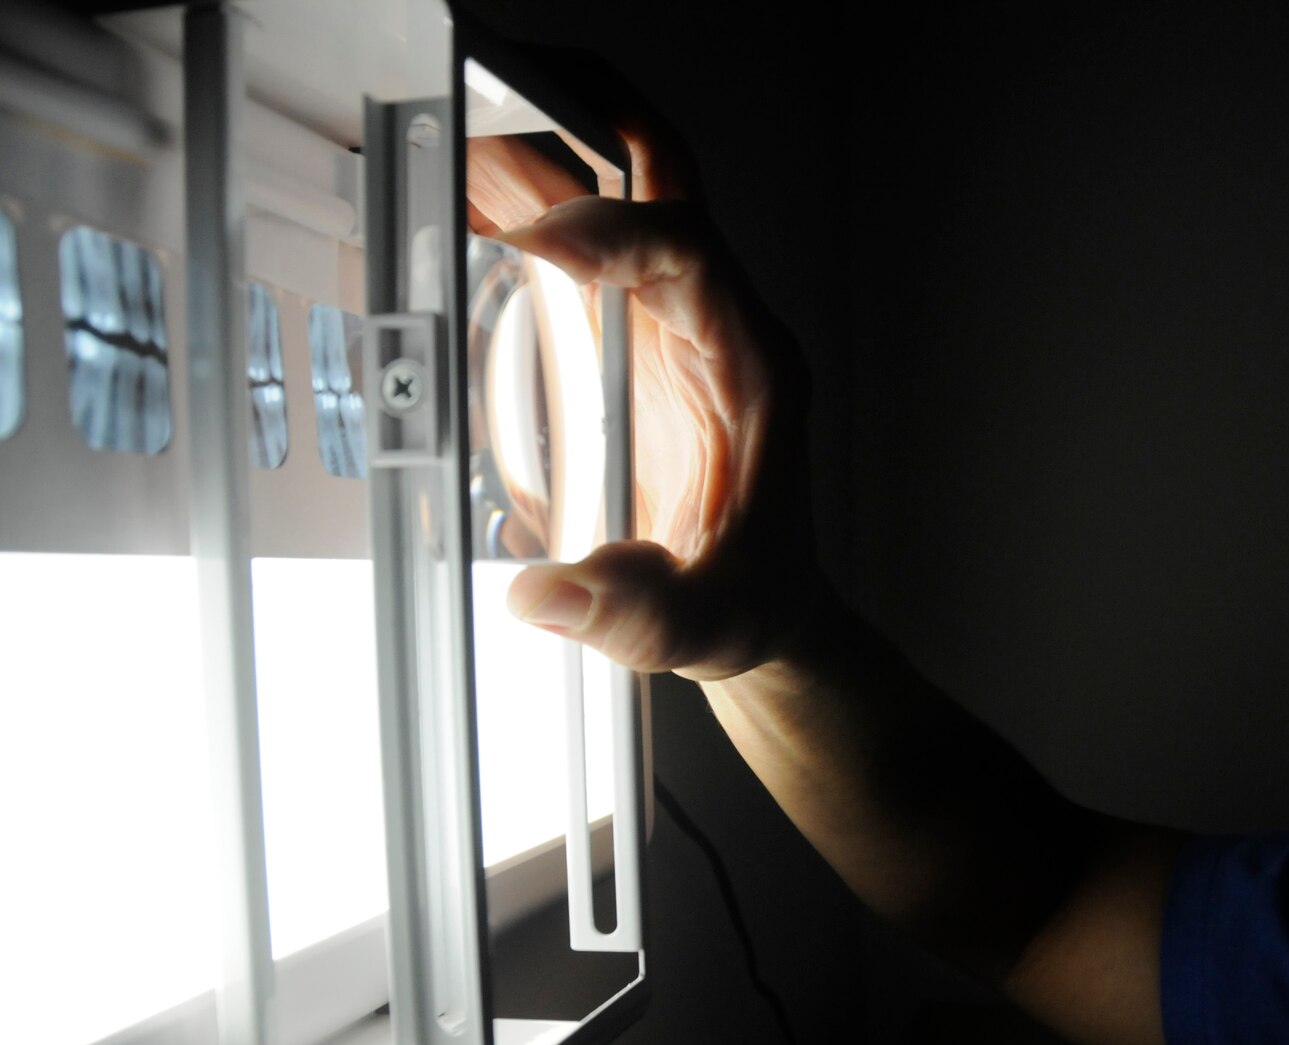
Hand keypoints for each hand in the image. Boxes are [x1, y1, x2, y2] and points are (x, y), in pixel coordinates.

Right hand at [468, 74, 823, 679]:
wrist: (765, 601)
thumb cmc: (752, 597)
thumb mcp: (702, 624)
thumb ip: (632, 613)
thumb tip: (546, 597)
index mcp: (750, 366)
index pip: (691, 251)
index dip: (616, 229)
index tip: (537, 238)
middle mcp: (715, 320)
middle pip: (656, 173)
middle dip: (576, 119)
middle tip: (481, 92)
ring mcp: (672, 316)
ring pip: (610, 186)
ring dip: (531, 147)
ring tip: (439, 121)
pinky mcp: (631, 330)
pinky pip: (580, 234)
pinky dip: (518, 199)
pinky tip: (454, 194)